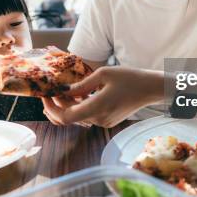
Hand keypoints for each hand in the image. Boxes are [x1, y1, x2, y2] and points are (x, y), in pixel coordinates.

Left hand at [41, 66, 163, 127]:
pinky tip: (74, 96)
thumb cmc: (130, 78)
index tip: (45, 95)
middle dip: (55, 106)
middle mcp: (98, 119)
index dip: (51, 108)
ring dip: (65, 107)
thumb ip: (81, 84)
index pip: (65, 117)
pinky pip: (86, 116)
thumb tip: (63, 90)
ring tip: (58, 92)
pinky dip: (77, 108)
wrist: (151, 89)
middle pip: (69, 118)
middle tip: (47, 93)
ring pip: (77, 117)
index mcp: (97, 108)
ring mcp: (103, 122)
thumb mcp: (103, 74)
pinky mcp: (107, 121)